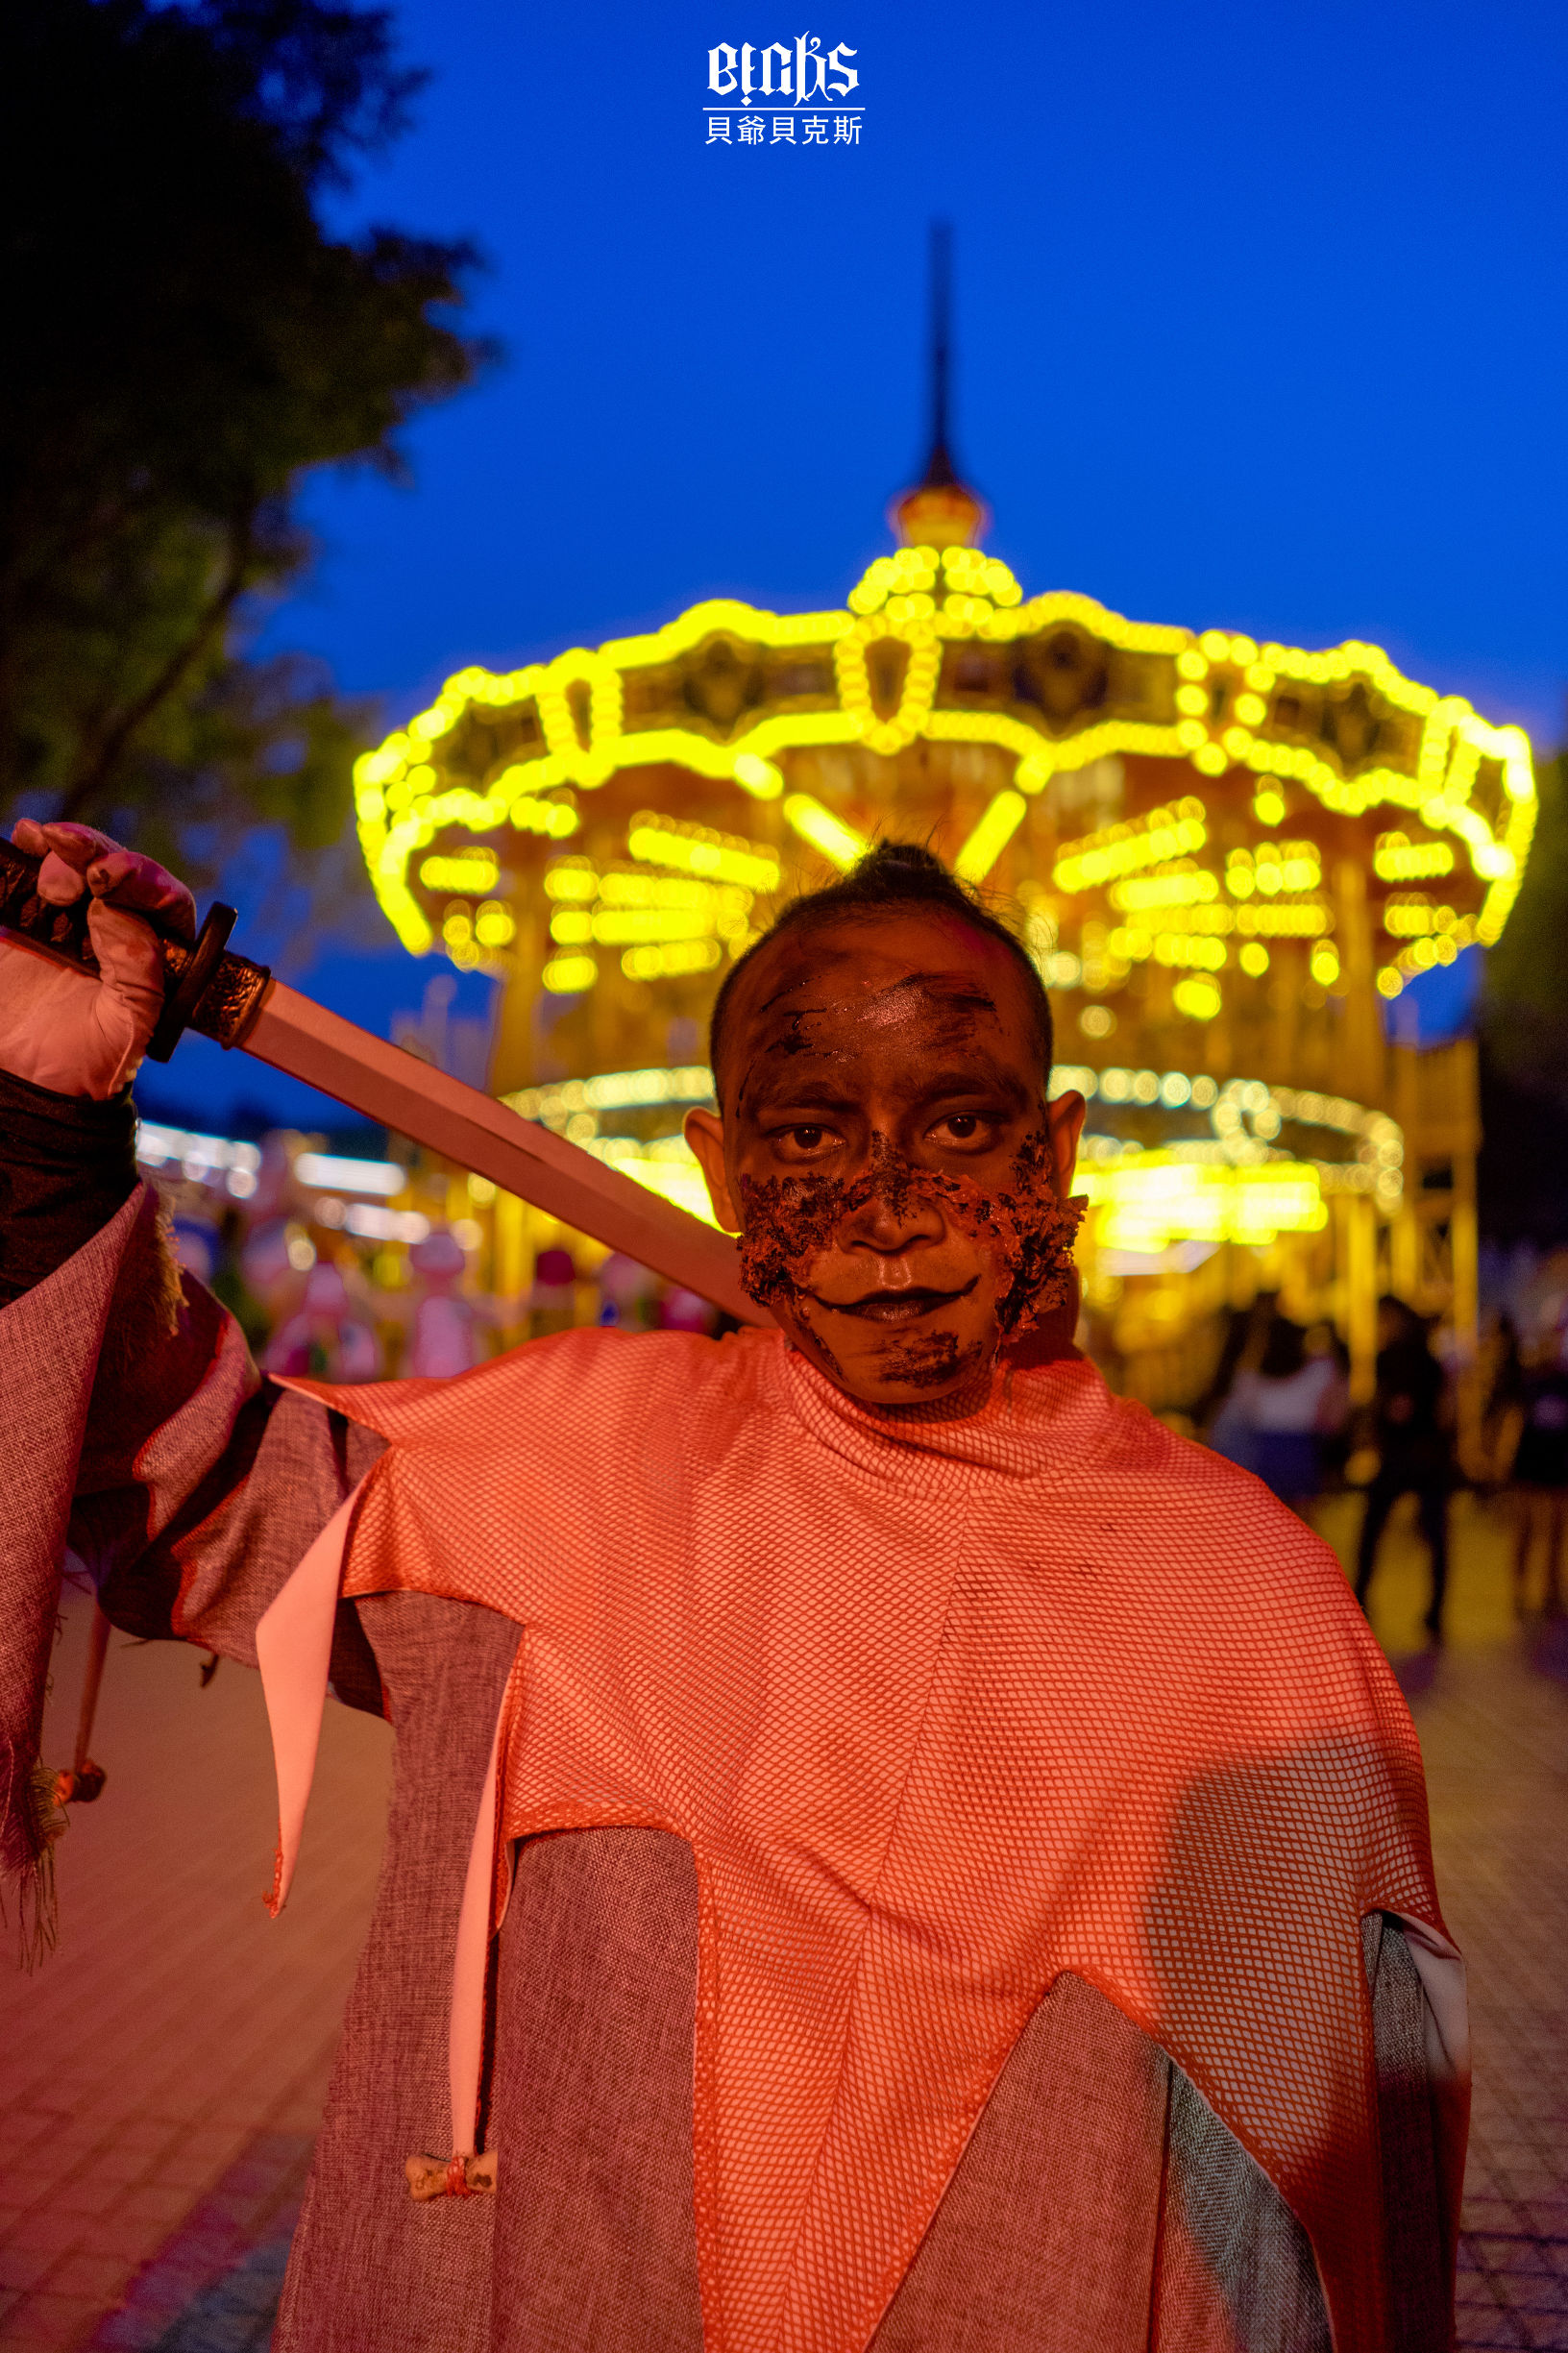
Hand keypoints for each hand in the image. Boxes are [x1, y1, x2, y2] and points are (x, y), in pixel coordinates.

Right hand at [0, 821, 194, 1099]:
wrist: (29, 1087)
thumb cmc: (92, 1064)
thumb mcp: (129, 1024)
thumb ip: (137, 968)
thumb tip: (114, 907)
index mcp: (156, 953)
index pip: (164, 899)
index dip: (141, 878)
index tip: (106, 880)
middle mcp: (118, 929)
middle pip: (118, 871)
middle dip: (97, 854)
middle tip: (72, 865)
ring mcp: (71, 923)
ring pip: (76, 866)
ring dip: (64, 849)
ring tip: (44, 856)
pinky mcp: (27, 924)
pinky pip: (29, 878)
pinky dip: (28, 853)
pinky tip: (24, 836)